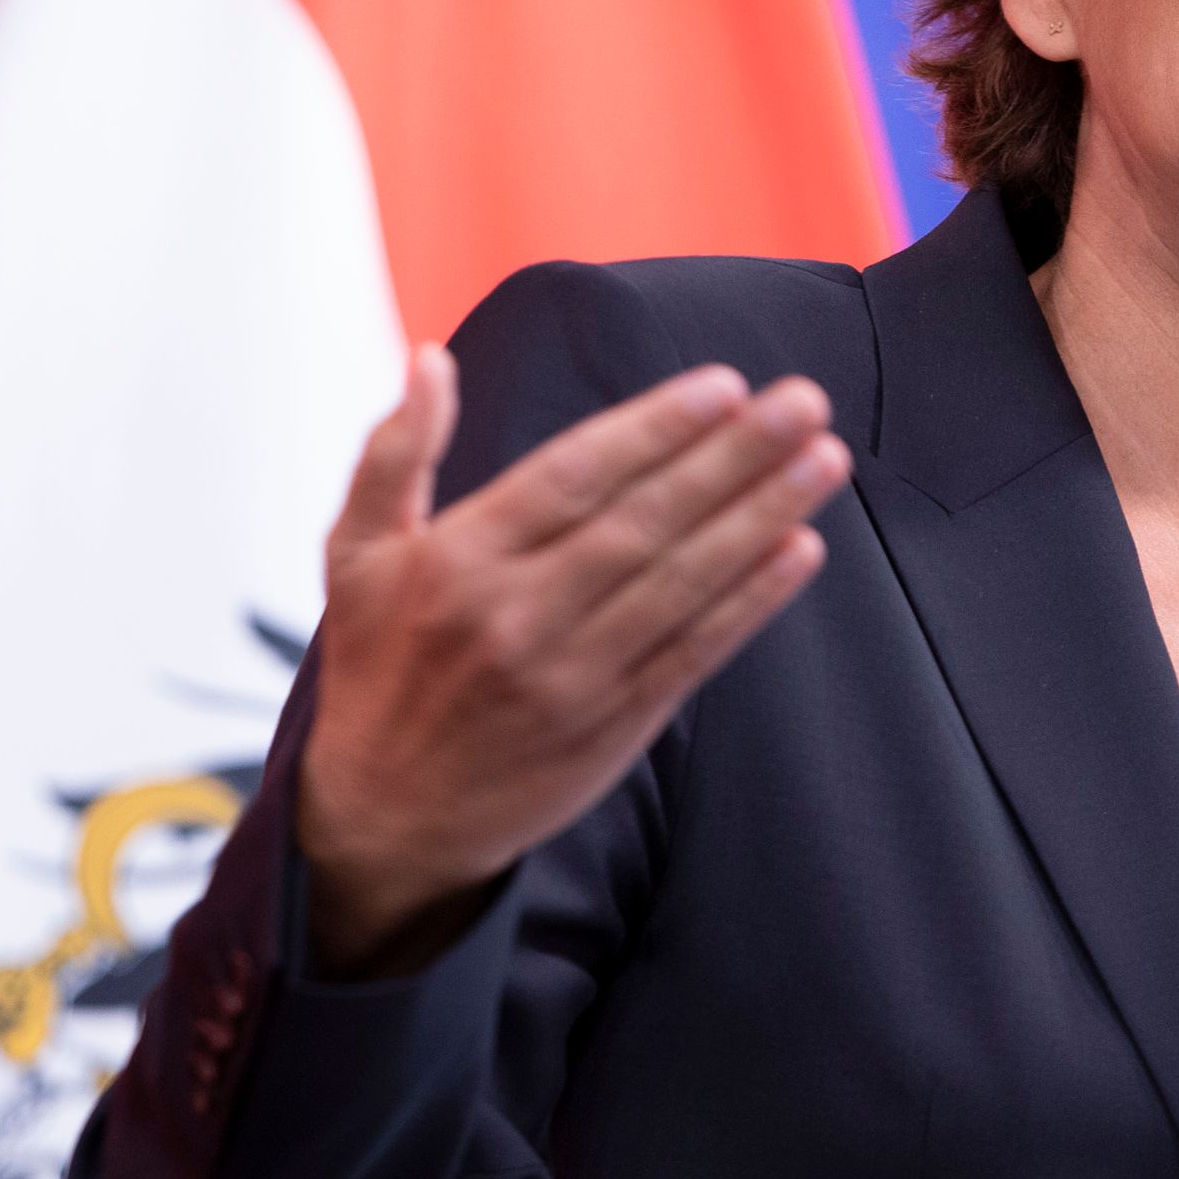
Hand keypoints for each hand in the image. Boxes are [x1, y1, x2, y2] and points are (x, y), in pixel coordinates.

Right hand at [294, 344, 848, 973]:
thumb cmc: (377, 668)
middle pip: (644, 522)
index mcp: (459, 559)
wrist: (383, 820)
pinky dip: (750, 602)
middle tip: (804, 402)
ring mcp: (572, 676)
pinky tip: (800, 551)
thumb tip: (429, 358)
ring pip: (682, 584)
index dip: (656, 429)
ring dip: (761, 517)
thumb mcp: (353, 553)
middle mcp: (518, 615)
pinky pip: (693, 653)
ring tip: (824, 461)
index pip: (574, 476)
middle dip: (733, 458)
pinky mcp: (612, 727)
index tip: (725, 386)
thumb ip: (394, 452)